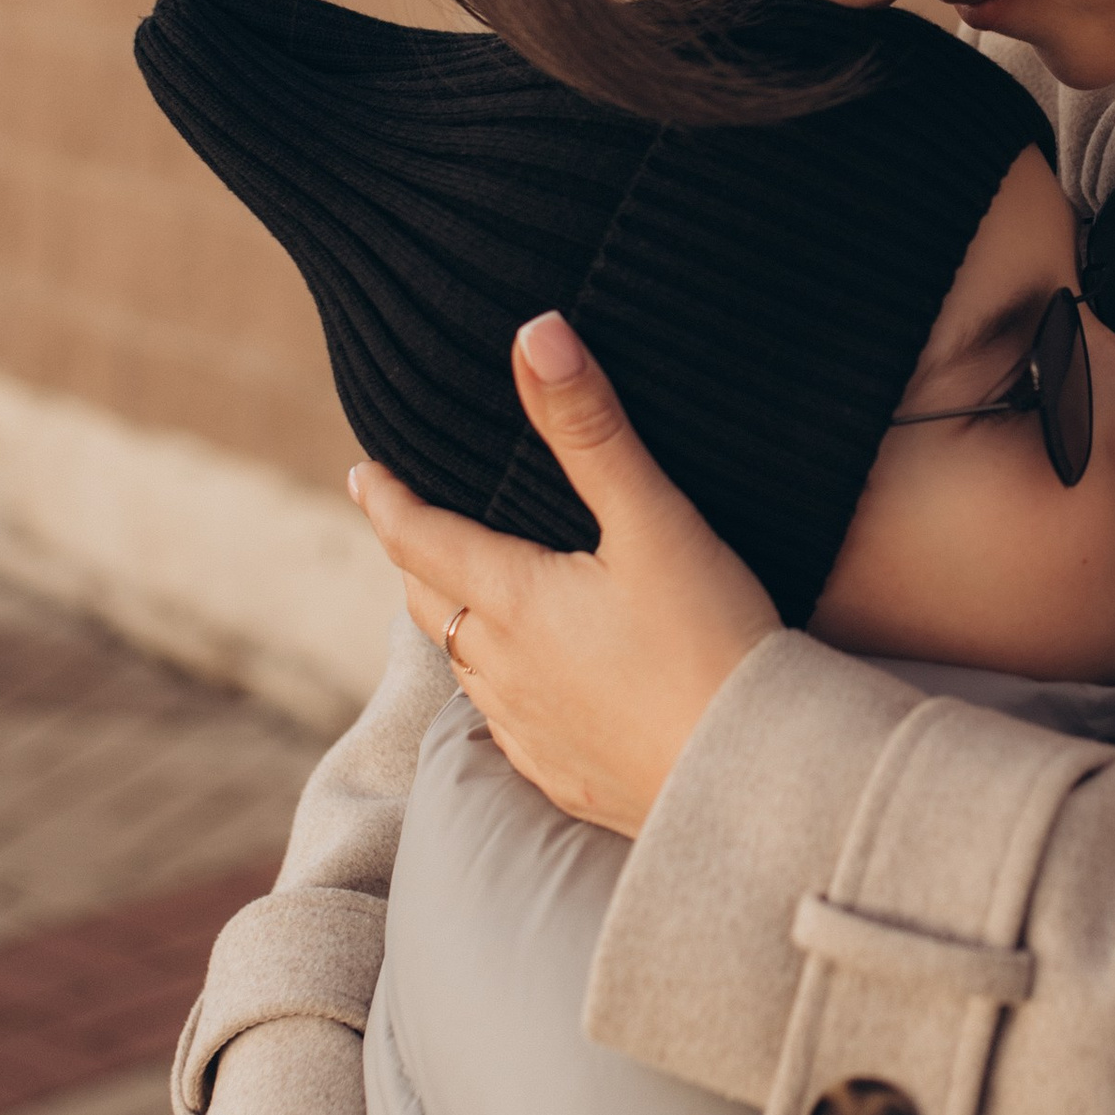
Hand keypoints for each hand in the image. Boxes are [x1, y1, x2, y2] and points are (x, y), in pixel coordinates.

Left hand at [350, 311, 779, 837]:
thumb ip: (592, 431)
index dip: (388, 500)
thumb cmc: (713, 642)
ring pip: (465, 668)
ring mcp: (532, 732)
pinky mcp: (567, 777)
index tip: (363, 472)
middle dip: (411, 558)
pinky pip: (507, 727)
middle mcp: (504, 670)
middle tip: (401, 526)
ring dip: (452, 624)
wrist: (751, 781)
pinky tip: (523, 691)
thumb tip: (535, 333)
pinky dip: (498, 690)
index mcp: (514, 601)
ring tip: (457, 597)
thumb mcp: (656, 522)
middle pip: (430, 603)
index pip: (420, 539)